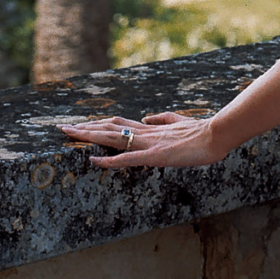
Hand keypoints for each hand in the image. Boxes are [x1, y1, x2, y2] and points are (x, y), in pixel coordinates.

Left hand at [56, 110, 224, 169]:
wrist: (216, 135)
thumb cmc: (202, 132)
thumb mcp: (179, 122)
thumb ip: (162, 119)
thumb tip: (147, 118)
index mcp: (150, 128)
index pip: (118, 123)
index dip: (99, 123)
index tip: (81, 124)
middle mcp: (145, 133)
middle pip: (108, 128)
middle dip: (85, 129)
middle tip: (63, 128)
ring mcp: (148, 143)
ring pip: (112, 137)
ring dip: (89, 136)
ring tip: (69, 134)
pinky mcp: (154, 155)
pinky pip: (127, 158)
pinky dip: (108, 160)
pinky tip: (94, 160)